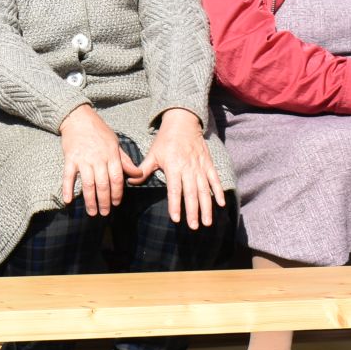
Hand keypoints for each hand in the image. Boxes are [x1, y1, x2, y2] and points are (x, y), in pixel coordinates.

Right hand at [57, 105, 136, 216]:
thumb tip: (137, 174)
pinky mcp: (70, 158)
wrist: (78, 118)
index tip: (116, 203)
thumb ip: (125, 160)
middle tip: (105, 213)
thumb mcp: (115, 143)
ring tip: (92, 212)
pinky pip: (68, 176)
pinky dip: (68, 188)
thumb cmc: (99, 131)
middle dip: (105, 201)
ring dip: (90, 200)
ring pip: (88, 184)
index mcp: (111, 155)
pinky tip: (68, 200)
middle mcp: (98, 159)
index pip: (117, 179)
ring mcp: (83, 159)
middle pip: (103, 185)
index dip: (117, 193)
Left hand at [135, 108, 220, 228]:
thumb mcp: (152, 153)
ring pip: (204, 190)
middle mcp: (188, 168)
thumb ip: (143, 169)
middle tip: (193, 227)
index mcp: (173, 167)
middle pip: (191, 194)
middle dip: (193, 211)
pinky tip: (220, 204)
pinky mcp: (208, 164)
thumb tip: (130, 181)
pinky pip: (215, 179)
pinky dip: (218, 191)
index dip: (175, 205)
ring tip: (207, 222)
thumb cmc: (165, 139)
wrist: (183, 122)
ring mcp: (200, 166)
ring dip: (206, 207)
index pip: (174, 190)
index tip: (176, 219)